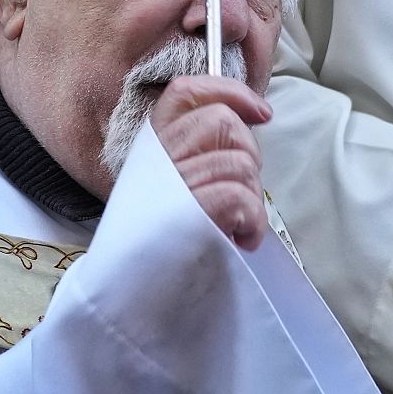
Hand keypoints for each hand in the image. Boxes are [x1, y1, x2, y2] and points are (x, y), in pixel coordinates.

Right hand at [150, 76, 272, 251]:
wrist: (132, 301)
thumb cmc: (164, 247)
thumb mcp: (171, 191)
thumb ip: (198, 155)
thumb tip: (246, 127)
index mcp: (151, 150)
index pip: (184, 94)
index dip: (228, 92)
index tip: (260, 112)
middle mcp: (155, 162)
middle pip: (222, 122)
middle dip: (247, 154)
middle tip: (240, 192)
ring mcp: (170, 188)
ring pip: (238, 160)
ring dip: (250, 194)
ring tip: (235, 223)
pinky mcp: (189, 216)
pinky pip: (239, 196)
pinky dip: (252, 219)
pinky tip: (241, 239)